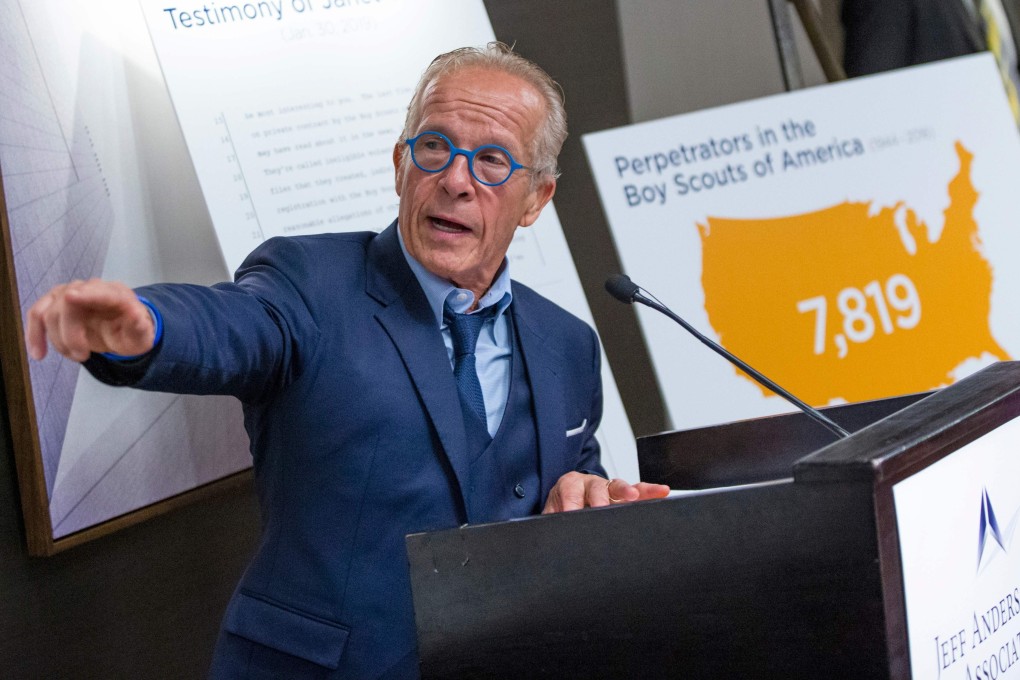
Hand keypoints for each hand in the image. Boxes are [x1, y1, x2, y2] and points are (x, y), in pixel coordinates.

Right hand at [25, 279, 154, 361]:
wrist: (120, 329)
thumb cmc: (131, 331)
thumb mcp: (142, 335)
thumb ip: (140, 326)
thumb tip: (136, 315)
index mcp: (116, 294)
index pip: (100, 291)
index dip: (85, 294)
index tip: (71, 297)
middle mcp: (91, 288)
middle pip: (68, 304)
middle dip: (70, 335)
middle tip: (83, 356)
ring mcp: (70, 292)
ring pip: (50, 312)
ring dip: (58, 340)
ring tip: (77, 356)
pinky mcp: (55, 303)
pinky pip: (37, 315)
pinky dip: (34, 334)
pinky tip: (38, 354)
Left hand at [542, 471, 669, 513]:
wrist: (569, 503)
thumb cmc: (562, 508)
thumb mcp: (551, 515)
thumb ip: (551, 522)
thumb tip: (549, 537)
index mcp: (570, 485)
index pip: (570, 492)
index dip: (571, 505)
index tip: (571, 515)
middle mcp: (591, 483)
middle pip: (596, 488)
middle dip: (599, 499)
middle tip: (601, 508)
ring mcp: (609, 488)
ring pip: (619, 487)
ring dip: (627, 491)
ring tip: (633, 496)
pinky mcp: (625, 496)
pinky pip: (639, 492)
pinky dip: (650, 492)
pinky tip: (662, 492)